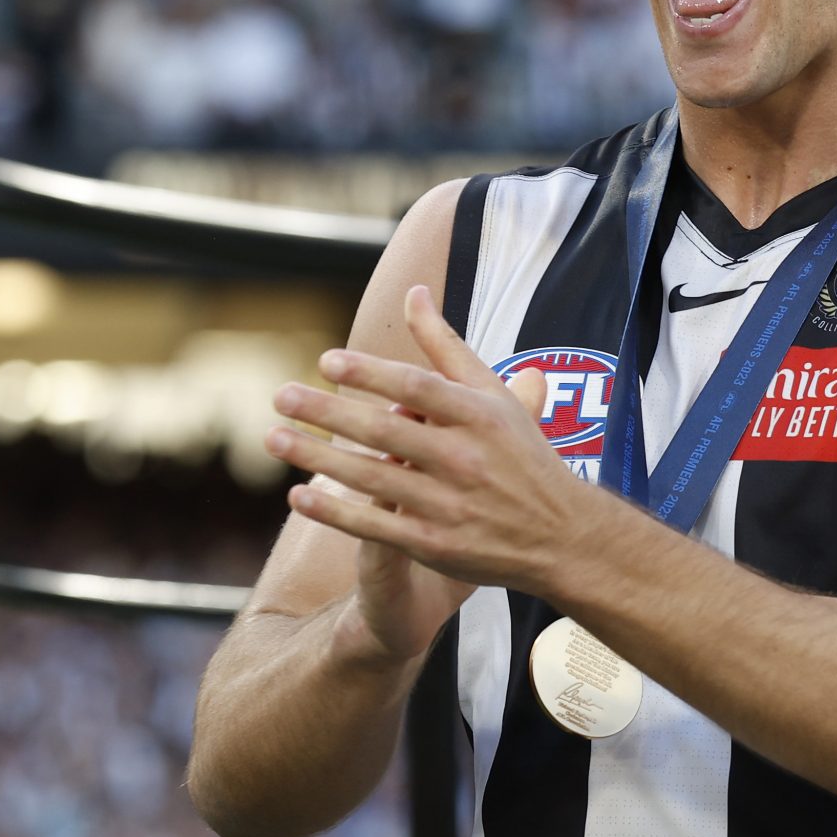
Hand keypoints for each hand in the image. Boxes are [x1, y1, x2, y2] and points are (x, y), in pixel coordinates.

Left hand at [266, 286, 585, 626]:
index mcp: (480, 417)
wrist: (562, 535)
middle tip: (281, 396)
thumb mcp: (494, 396)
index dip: (370, 372)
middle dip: (328, 412)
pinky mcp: (436, 545)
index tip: (326, 360)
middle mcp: (465, 458)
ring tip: (274, 439)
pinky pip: (375, 527)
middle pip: (385, 431)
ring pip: (371, 478)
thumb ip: (447, 346)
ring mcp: (449, 504)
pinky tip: (298, 496)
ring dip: (317, 458)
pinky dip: (334, 512)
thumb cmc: (524, 456)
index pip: (416, 387)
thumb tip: (415, 292)